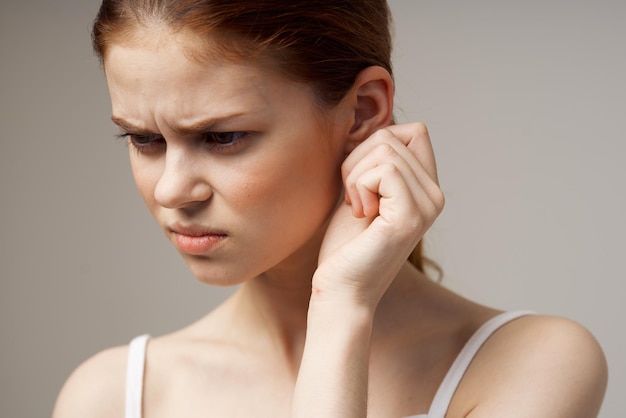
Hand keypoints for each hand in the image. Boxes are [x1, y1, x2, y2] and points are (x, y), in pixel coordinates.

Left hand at [313, 122, 443, 308]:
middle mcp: (435, 195)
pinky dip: (358, 186)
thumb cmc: (345, 246)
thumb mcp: (360, 191)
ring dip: (354, 176)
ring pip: (385, 148)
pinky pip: (384, 169)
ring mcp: (427, 206)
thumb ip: (373, 161)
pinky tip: (361, 214)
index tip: (360, 181)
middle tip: (354, 199)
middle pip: (393, 134)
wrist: (340, 289)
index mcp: (425, 188)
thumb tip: (370, 124)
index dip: (375, 144)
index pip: (413, 130)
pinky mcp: (411, 216)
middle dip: (357, 160)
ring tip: (358, 208)